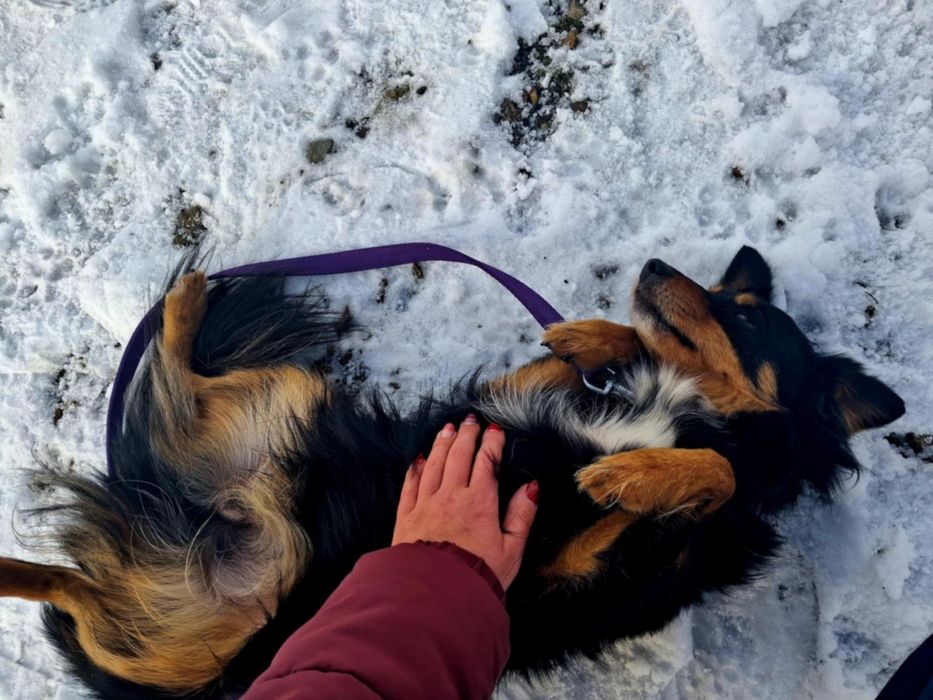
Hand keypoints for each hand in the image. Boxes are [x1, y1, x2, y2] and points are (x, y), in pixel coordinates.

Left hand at [392, 414, 538, 589]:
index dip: (491, 442)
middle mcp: (451, 496)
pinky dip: (415, 468)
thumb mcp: (511, 550)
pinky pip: (410, 484)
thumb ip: (521, 515)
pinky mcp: (406, 517)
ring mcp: (426, 504)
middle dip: (466, 434)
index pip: (486, 462)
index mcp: (479, 503)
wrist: (434, 598)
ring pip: (434, 464)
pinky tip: (418, 459)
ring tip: (448, 429)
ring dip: (442, 444)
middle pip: (458, 455)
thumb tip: (531, 487)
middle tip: (471, 420)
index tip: (495, 429)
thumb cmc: (478, 578)